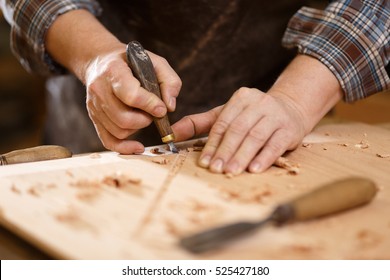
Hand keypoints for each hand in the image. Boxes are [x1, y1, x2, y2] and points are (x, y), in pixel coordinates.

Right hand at [45, 10, 181, 153]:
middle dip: (145, 120)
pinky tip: (138, 146)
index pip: (131, 95)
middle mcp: (99, 89)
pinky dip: (124, 148)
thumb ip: (169, 81)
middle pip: (124, 118)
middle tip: (153, 113)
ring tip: (142, 116)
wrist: (100, 62)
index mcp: (114, 71)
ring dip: (137, 129)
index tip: (162, 109)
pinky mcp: (95, 118)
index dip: (150, 105)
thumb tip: (170, 107)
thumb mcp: (155, 61)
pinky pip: (108, 140)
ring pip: (119, 131)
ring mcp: (95, 106)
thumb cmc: (131, 62)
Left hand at [173, 87, 306, 174]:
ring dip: (242, 155)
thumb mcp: (227, 114)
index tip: (204, 161)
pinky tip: (254, 169)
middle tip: (215, 169)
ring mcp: (276, 115)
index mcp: (241, 98)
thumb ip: (199, 123)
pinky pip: (275, 144)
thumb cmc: (253, 116)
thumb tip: (172, 133)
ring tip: (231, 171)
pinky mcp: (289, 129)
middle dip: (225, 151)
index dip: (212, 143)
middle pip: (238, 130)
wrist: (291, 109)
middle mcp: (259, 103)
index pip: (223, 123)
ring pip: (256, 136)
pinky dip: (264, 157)